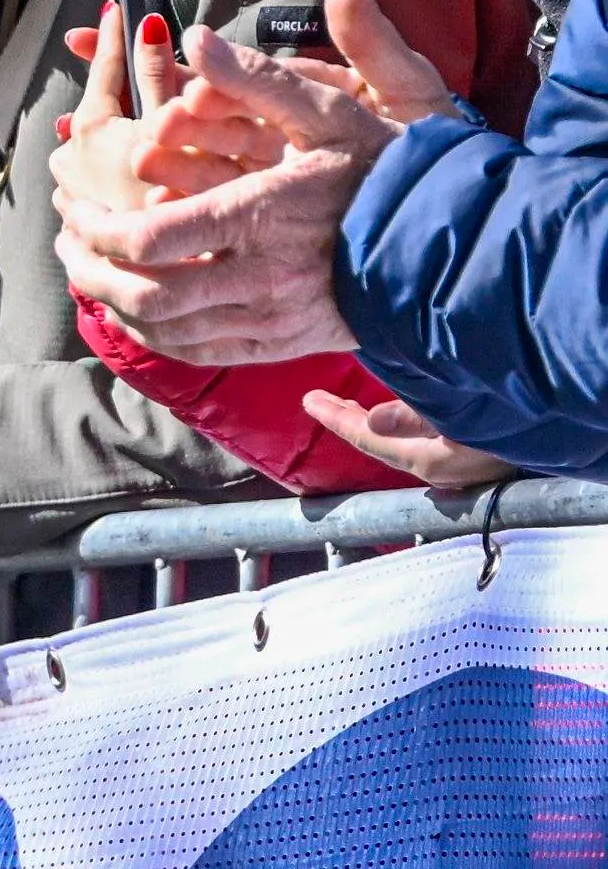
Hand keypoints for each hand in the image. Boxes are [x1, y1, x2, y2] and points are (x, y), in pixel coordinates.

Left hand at [57, 0, 419, 366]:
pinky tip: (135, 307)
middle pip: (145, 292)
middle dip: (90, 269)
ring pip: (165, 330)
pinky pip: (201, 352)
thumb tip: (193, 38)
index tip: (76, 209)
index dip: (97, 229)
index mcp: (262, 217)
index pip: (149, 238)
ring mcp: (274, 319)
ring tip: (87, 269)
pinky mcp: (283, 344)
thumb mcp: (328, 111)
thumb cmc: (386, 170)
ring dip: (113, 303)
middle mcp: (264, 278)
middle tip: (66, 240)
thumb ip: (256, 79)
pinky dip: (155, 334)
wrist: (453, 241)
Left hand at [301, 390, 520, 490]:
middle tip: (317, 400)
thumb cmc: (510, 420)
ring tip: (347, 406)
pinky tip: (393, 416)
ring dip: (370, 423)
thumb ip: (414, 417)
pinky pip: (417, 441)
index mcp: (425, 459)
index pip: (366, 438)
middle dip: (346, 419)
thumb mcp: (461, 415)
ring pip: (397, 443)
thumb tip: (373, 421)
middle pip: (376, 442)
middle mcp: (433, 468)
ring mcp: (450, 467)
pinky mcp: (467, 458)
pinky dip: (396, 426)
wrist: (560, 437)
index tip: (307, 400)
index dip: (335, 417)